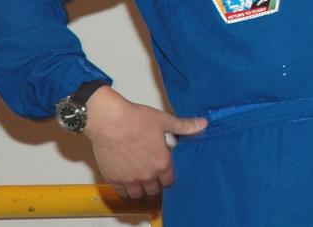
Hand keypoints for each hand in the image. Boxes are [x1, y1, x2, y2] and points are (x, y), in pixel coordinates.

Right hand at [83, 86, 207, 198]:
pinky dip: (125, 189)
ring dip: (141, 189)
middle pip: (154, 189)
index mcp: (161, 162)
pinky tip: (127, 180)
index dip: (168, 176)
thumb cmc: (135, 119)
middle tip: (153, 175)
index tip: (166, 171)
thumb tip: (203, 124)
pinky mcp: (113, 178)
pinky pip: (122, 192)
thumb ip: (184, 126)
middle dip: (155, 183)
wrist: (109, 120)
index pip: (169, 180)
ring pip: (138, 194)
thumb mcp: (164, 120)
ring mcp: (129, 178)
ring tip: (141, 179)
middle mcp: (146, 174)